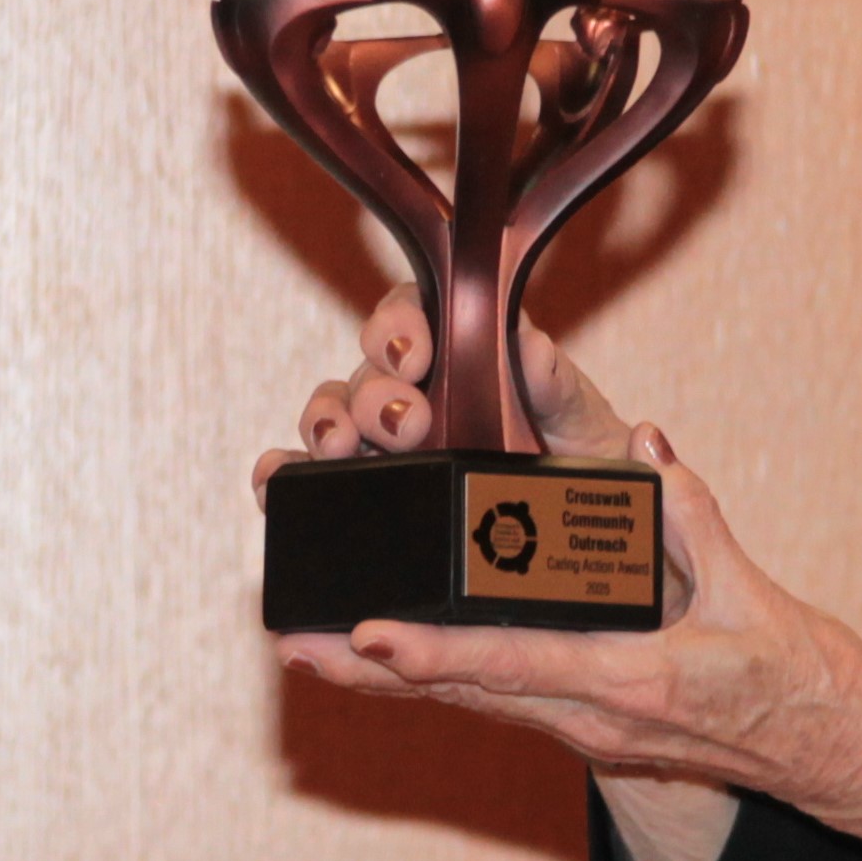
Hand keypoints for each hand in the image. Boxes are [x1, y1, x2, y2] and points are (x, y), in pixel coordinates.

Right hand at [252, 283, 640, 506]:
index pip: (413, 312)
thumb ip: (558, 387)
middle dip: (375, 391)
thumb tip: (531, 343)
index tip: (414, 352)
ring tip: (341, 449)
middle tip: (405, 423)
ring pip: (331, 417)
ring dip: (326, 424)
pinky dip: (282, 476)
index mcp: (463, 358)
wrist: (580, 548)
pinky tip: (277, 485)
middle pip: (367, 370)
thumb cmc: (582, 471)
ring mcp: (380, 447)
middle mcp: (414, 395)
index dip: (400, 321)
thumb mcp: (584, 427)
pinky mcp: (357, 495)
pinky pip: (305, 478)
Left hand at [280, 430, 861, 811]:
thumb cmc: (804, 679)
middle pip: (463, 692)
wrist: (838, 757)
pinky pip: (497, 699)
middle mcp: (594, 719)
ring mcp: (587, 730)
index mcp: (633, 683)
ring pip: (468, 700)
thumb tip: (647, 447)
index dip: (436, 649)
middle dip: (374, 670)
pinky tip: (387, 661)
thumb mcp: (756, 593)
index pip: (514, 665)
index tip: (370, 631)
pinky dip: (435, 677)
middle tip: (294, 644)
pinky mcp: (588, 725)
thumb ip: (694, 516)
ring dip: (388, 678)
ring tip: (312, 651)